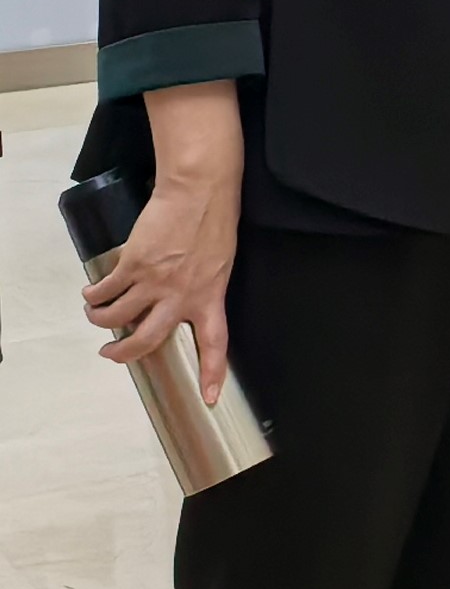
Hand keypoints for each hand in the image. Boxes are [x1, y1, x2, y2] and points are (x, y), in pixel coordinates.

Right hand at [83, 162, 241, 401]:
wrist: (200, 190)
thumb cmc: (214, 221)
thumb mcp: (219, 262)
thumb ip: (201, 287)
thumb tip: (178, 303)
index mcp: (210, 297)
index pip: (216, 343)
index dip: (213, 373)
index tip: (210, 398)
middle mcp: (181, 296)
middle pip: (146, 341)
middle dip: (123, 354)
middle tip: (109, 353)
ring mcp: (155, 282)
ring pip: (116, 316)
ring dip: (99, 318)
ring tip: (95, 313)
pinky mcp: (133, 264)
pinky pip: (104, 290)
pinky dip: (93, 294)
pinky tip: (91, 292)